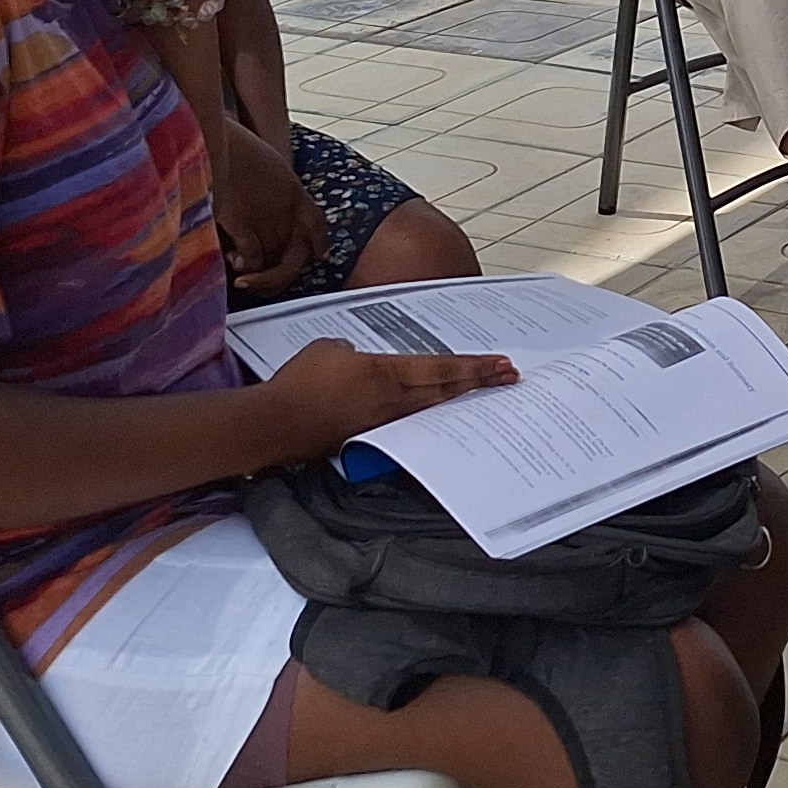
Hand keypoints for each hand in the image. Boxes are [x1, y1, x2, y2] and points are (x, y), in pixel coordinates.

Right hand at [213, 120, 317, 294]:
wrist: (213, 133)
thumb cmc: (229, 142)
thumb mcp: (264, 163)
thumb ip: (269, 187)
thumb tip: (257, 201)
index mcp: (294, 190)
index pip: (317, 223)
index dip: (320, 242)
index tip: (319, 254)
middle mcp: (286, 208)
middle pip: (299, 254)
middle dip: (285, 272)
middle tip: (268, 278)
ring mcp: (267, 217)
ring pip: (277, 263)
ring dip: (261, 274)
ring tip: (243, 272)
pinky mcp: (243, 222)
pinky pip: (253, 260)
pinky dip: (245, 267)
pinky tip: (233, 263)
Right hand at [262, 338, 518, 451]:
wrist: (277, 423)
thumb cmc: (300, 382)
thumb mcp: (329, 349)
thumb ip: (351, 352)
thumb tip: (355, 359)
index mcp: (387, 372)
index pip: (442, 368)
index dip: (474, 367)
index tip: (501, 365)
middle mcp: (393, 400)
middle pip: (447, 391)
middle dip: (481, 383)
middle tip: (510, 378)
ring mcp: (383, 422)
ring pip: (432, 409)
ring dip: (461, 401)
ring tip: (485, 395)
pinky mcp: (368, 438)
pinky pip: (410, 425)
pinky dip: (431, 419)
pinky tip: (439, 418)